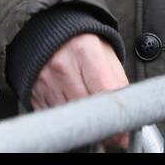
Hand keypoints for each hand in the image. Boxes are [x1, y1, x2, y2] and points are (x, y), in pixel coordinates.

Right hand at [30, 33, 130, 148]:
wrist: (50, 33)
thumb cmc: (82, 44)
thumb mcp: (106, 55)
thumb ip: (119, 83)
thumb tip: (130, 114)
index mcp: (85, 50)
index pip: (105, 92)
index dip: (116, 115)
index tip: (122, 130)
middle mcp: (62, 65)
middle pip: (86, 108)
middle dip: (100, 123)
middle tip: (110, 131)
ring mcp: (46, 79)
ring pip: (70, 116)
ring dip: (82, 122)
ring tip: (90, 115)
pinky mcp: (35, 92)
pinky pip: (54, 116)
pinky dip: (66, 118)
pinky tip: (72, 110)